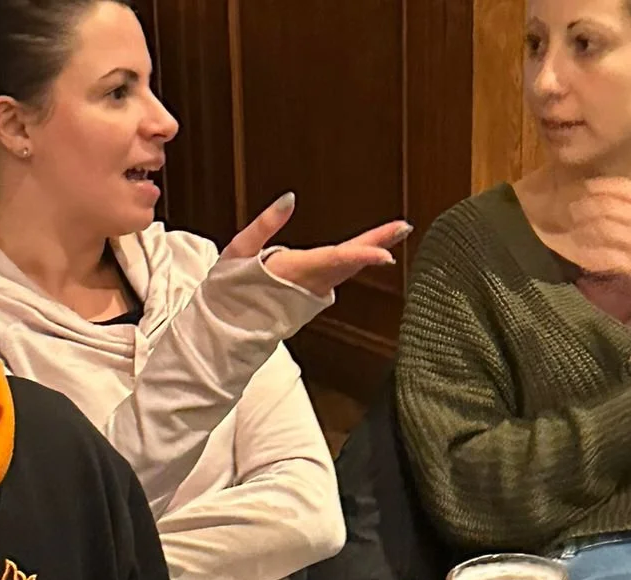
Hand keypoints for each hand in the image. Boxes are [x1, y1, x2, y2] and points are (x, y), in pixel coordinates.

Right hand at [222, 192, 411, 297]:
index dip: (362, 255)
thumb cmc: (228, 291)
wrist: (226, 330)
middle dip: (379, 244)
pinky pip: (340, 273)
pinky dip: (358, 259)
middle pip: (351, 262)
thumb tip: (289, 198)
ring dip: (373, 249)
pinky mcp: (312, 292)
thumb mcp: (238, 250)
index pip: (334, 261)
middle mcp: (310, 284)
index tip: (387, 253)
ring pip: (348, 268)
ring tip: (397, 230)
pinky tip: (373, 247)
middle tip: (405, 226)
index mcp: (294, 272)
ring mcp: (313, 291)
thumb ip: (265, 224)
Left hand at [565, 177, 630, 313]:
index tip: (582, 187)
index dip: (598, 186)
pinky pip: (607, 257)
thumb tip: (626, 202)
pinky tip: (578, 256)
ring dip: (582, 230)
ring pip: (603, 229)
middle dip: (584, 207)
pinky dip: (590, 255)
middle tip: (567, 211)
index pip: (622, 187)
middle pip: (607, 206)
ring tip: (568, 231)